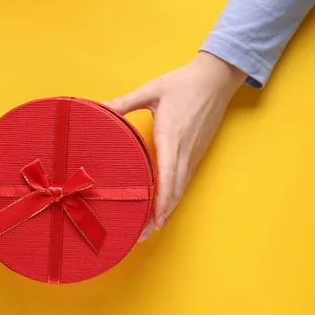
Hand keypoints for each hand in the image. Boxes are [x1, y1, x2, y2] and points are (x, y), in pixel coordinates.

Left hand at [106, 52, 246, 240]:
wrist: (216, 78)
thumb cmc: (183, 83)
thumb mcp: (151, 90)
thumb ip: (124, 102)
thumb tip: (98, 107)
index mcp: (171, 137)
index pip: (167, 176)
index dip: (161, 201)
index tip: (153, 221)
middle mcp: (184, 151)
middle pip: (174, 192)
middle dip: (159, 216)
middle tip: (141, 236)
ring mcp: (193, 154)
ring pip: (180, 190)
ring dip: (166, 211)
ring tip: (149, 229)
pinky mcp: (196, 154)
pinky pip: (184, 181)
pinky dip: (173, 198)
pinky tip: (163, 208)